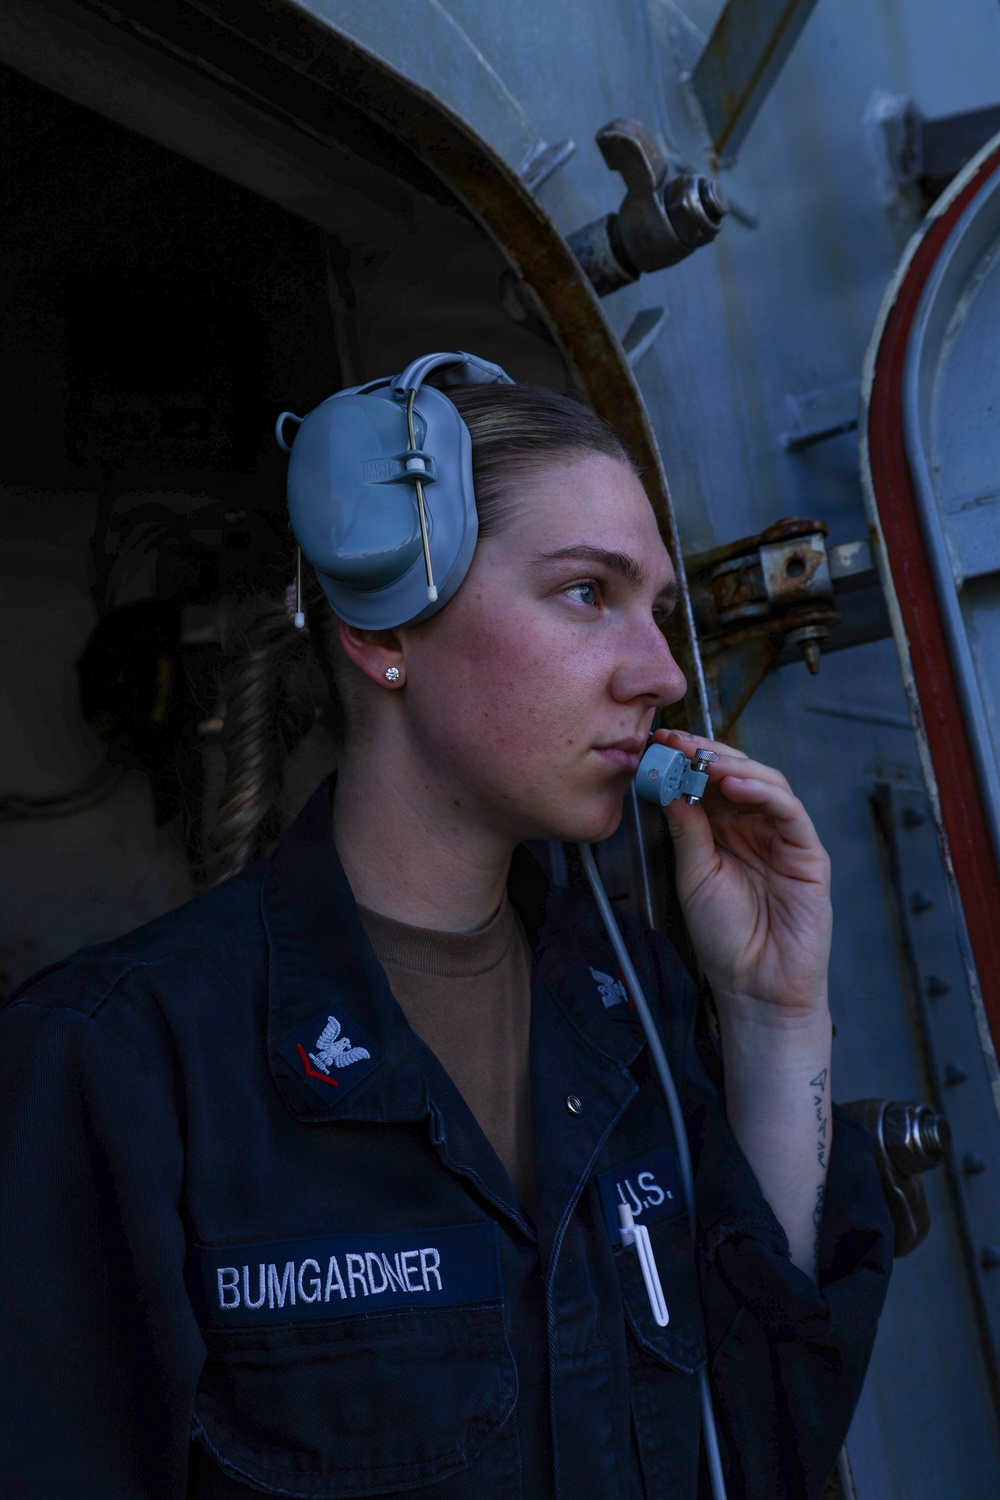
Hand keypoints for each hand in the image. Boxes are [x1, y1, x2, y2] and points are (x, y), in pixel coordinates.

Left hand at [657, 730, 831, 1024]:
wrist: (754, 985)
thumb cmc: (724, 937)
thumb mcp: (692, 875)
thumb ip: (686, 828)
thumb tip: (670, 783)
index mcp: (724, 831)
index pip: (708, 782)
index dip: (687, 759)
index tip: (659, 743)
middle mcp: (754, 828)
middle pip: (737, 774)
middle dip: (706, 754)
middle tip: (678, 742)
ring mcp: (782, 838)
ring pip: (766, 784)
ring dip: (734, 767)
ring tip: (704, 761)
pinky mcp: (808, 853)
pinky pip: (789, 811)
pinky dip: (764, 792)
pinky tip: (737, 786)